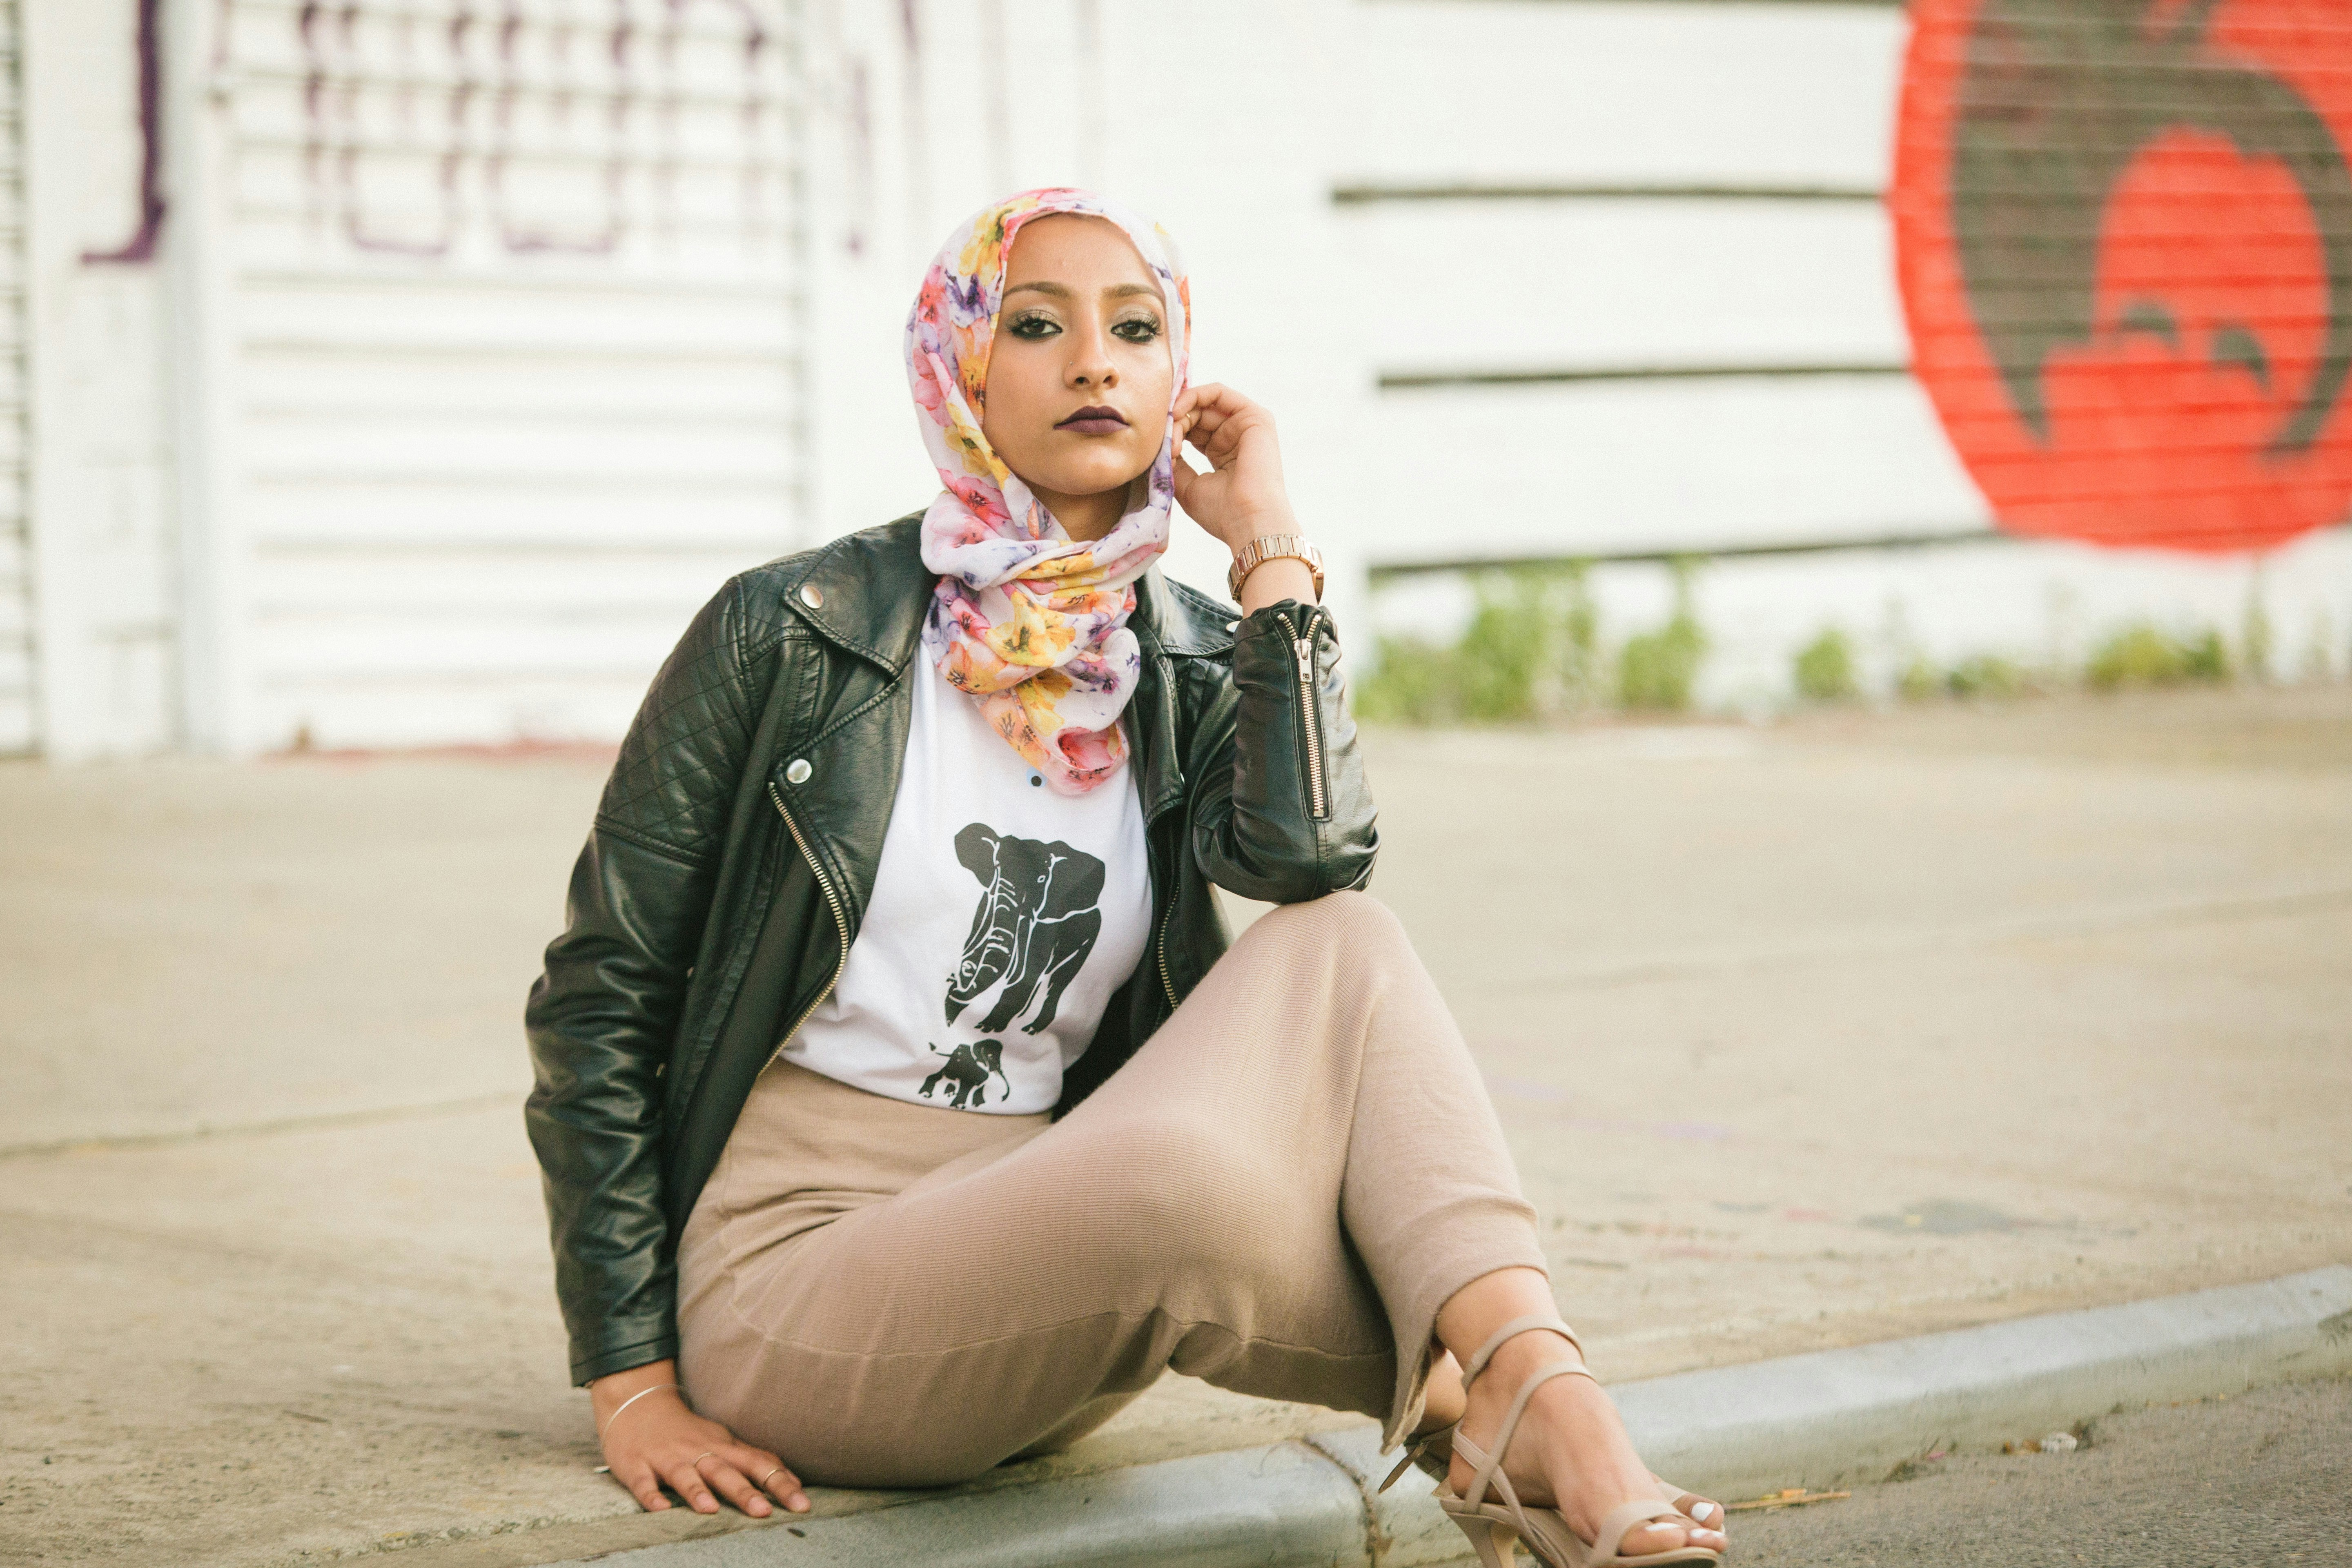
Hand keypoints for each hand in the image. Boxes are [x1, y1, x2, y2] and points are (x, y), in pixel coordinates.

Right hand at [591, 1360, 807, 1516]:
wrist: (638, 1407)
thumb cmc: (689, 1433)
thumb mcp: (725, 1442)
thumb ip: (755, 1461)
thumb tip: (794, 1482)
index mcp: (723, 1447)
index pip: (758, 1464)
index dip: (781, 1483)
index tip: (803, 1504)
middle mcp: (698, 1451)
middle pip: (725, 1471)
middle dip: (745, 1491)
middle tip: (764, 1512)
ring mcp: (667, 1458)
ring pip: (685, 1475)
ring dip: (697, 1491)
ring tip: (710, 1510)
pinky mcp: (637, 1466)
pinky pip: (644, 1483)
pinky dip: (651, 1496)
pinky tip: (659, 1509)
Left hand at [1170, 383, 1295, 550]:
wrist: (1248, 520)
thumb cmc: (1221, 512)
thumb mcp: (1186, 485)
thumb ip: (1173, 462)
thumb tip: (1158, 443)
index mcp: (1222, 455)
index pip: (1192, 430)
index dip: (1171, 431)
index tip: (1155, 446)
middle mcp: (1235, 437)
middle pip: (1196, 415)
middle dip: (1174, 422)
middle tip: (1162, 440)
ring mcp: (1246, 426)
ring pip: (1204, 403)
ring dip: (1181, 412)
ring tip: (1169, 427)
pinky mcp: (1254, 417)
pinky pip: (1219, 392)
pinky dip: (1195, 396)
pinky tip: (1177, 411)